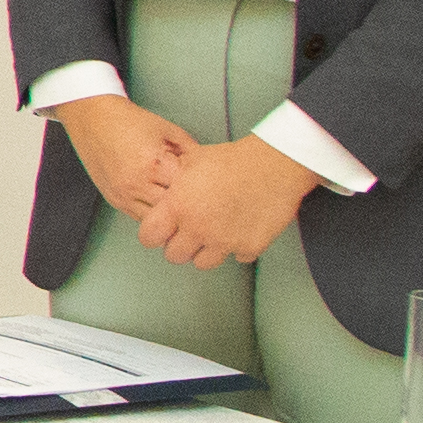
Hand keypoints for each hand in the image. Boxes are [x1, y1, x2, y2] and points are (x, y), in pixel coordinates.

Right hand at [55, 92, 192, 220]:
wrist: (92, 118)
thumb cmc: (129, 121)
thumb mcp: (168, 129)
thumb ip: (191, 150)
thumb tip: (208, 169)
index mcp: (154, 163)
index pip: (187, 189)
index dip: (200, 187)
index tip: (205, 183)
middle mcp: (136, 183)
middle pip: (174, 209)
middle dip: (186, 203)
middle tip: (195, 196)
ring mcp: (123, 194)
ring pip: (157, 220)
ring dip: (168, 213)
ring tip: (177, 203)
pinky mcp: (114, 199)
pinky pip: (139, 218)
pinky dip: (152, 214)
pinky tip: (158, 203)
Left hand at [131, 131, 313, 270]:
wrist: (274, 164)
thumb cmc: (232, 159)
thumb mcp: (190, 162)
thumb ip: (172, 183)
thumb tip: (161, 192)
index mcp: (178, 207)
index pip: (148, 237)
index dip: (153, 234)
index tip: (161, 230)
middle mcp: (199, 228)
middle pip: (174, 256)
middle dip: (178, 245)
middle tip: (188, 233)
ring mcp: (225, 241)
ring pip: (202, 263)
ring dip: (205, 251)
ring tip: (214, 233)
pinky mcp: (250, 247)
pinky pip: (236, 257)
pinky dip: (237, 247)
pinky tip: (240, 230)